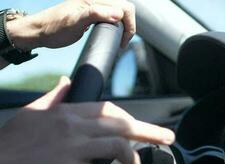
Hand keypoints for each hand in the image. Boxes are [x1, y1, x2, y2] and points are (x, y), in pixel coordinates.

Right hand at [0, 77, 174, 163]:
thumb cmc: (11, 144)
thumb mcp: (32, 114)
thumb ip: (53, 97)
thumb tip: (66, 83)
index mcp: (67, 112)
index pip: (109, 109)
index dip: (130, 118)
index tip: (142, 126)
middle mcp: (74, 127)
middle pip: (122, 124)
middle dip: (150, 131)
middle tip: (168, 138)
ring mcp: (72, 149)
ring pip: (118, 146)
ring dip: (134, 159)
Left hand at [7, 0, 135, 50]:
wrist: (40, 31)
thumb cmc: (55, 28)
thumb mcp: (75, 22)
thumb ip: (96, 14)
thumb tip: (118, 14)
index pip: (125, 8)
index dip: (129, 25)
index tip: (122, 42)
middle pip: (125, 8)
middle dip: (129, 26)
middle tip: (122, 42)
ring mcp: (94, 5)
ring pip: (120, 12)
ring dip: (124, 25)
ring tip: (119, 40)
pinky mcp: (92, 12)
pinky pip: (112, 15)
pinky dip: (117, 25)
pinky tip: (112, 34)